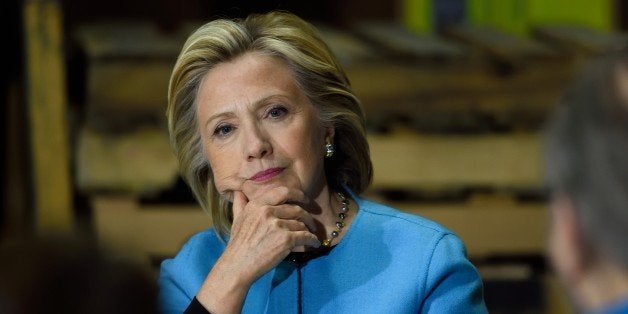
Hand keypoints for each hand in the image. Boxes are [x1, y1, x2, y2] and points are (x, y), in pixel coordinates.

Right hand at [196, 186, 319, 312]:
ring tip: (310, 235)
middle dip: (306, 216)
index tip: (305, 199)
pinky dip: (312, 240)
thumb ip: (240, 204)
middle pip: (296, 209)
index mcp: (257, 204)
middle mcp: (267, 211)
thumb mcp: (237, 220)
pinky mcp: (286, 239)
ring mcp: (277, 225)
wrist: (237, 265)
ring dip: (308, 230)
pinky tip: (314, 243)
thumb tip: (238, 191)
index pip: (282, 192)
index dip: (297, 194)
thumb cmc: (237, 244)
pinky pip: (305, 236)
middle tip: (310, 222)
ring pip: (301, 224)